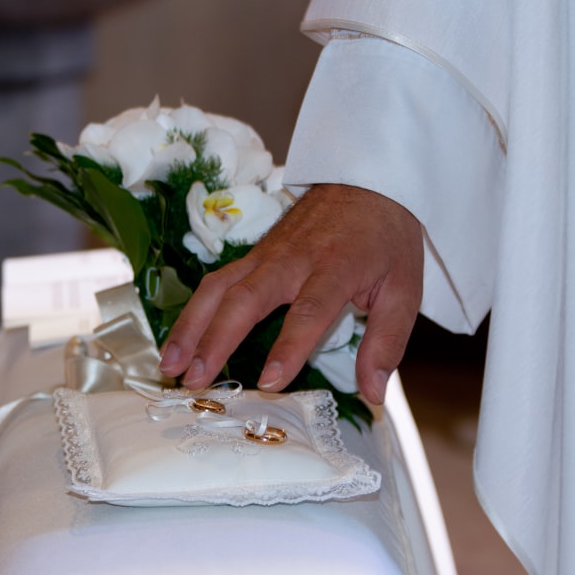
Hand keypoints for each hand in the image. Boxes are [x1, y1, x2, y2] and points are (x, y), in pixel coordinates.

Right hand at [159, 183, 423, 404]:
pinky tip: (179, 341)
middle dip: (216, 341)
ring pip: (218, 289)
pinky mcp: (252, 255)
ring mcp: (266, 254)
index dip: (288, 347)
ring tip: (169, 365)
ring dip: (190, 328)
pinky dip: (193, 312)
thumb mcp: (404, 290)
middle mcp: (292, 260)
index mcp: (335, 268)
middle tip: (195, 380)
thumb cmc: (386, 240)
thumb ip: (386, 343)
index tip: (269, 381)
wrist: (368, 181)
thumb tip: (372, 394)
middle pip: (245, 299)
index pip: (308, 311)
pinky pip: (215, 283)